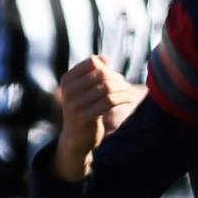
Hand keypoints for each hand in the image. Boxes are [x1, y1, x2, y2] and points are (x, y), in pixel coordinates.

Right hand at [52, 56, 142, 180]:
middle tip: (127, 87)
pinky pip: (110, 101)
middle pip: (101, 74)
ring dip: (123, 89)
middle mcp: (68, 90)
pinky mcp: (85, 117)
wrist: (75, 139)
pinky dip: (123, 98)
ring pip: (107, 87)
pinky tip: (130, 100)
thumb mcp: (84, 90)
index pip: (91, 62)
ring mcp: (75, 104)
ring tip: (131, 93)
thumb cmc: (84, 111)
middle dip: (117, 79)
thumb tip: (104, 58)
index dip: (107, 68)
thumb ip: (93, 73)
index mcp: (67, 80)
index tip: (117, 78)